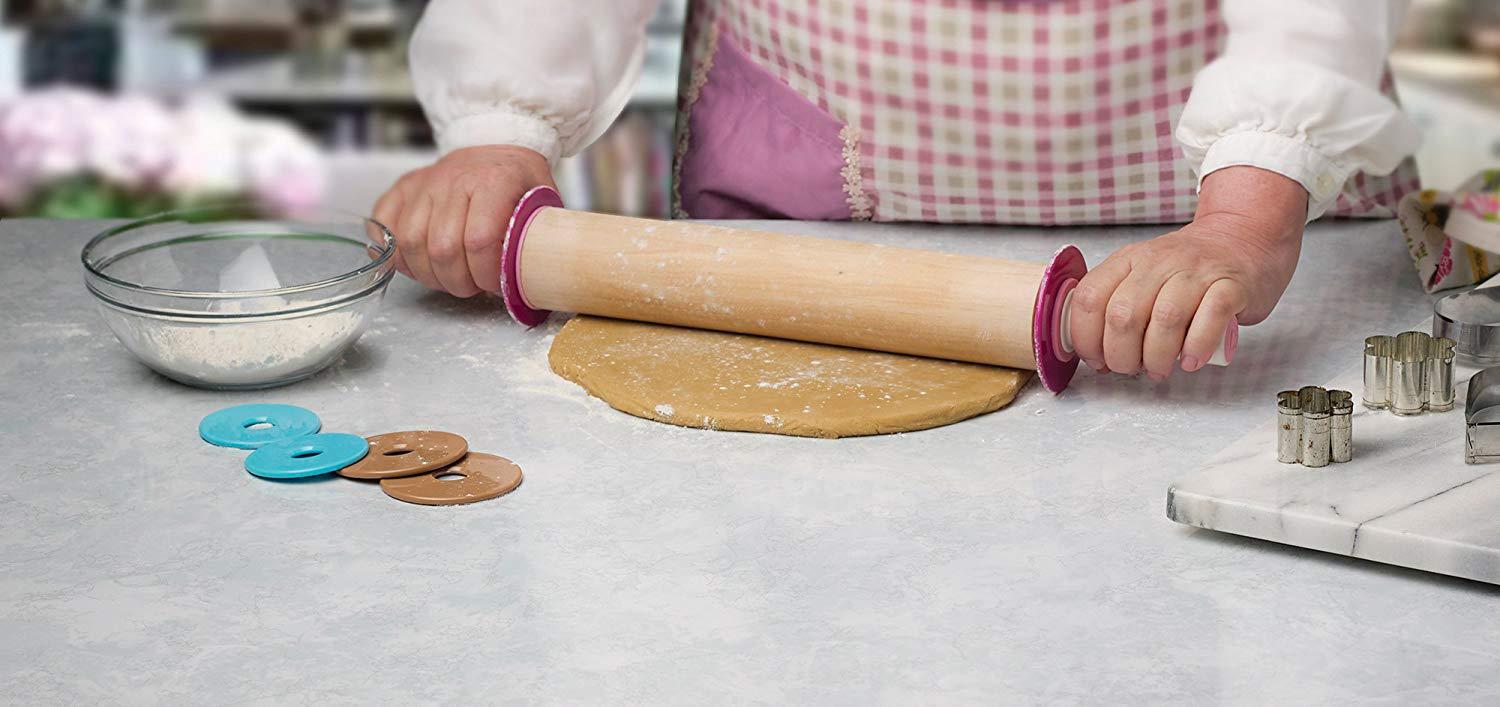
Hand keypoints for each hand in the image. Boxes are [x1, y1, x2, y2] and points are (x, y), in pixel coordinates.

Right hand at [372, 145, 555, 296]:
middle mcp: (454, 180)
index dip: (485, 274)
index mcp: (494, 182)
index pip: (480, 242)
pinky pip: (383, 224)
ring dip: (427, 273)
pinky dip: (393, 251)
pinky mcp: (404, 186)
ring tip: (447, 277)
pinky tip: (415, 262)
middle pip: (442, 249)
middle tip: (471, 285)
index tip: (495, 284)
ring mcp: (425, 182)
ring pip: (410, 243)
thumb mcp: (545, 201)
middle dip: (457, 281)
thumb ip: (541, 236)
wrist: (496, 142)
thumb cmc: (520, 181)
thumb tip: (537, 279)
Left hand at [1067, 166, 1308, 379]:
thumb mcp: (1142, 274)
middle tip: (1131, 369)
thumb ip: (1117, 305)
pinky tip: (1190, 360)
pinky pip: (1210, 317)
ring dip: (1156, 356)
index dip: (1086, 338)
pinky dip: (1196, 346)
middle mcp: (1159, 261)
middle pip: (1123, 315)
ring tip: (1159, 369)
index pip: (1089, 298)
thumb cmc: (1188, 271)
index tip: (1097, 360)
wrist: (1243, 238)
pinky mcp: (1232, 284)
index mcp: (1128, 260)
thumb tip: (1097, 356)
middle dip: (1121, 355)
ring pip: (1165, 318)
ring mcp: (1197, 271)